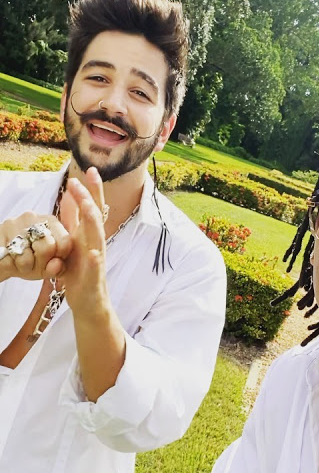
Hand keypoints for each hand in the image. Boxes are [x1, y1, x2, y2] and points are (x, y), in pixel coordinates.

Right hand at [0, 212, 71, 280]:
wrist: (4, 259)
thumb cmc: (30, 261)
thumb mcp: (47, 266)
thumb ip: (58, 267)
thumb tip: (57, 264)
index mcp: (51, 222)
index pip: (65, 242)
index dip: (60, 257)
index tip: (53, 261)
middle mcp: (33, 218)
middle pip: (47, 248)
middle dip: (41, 263)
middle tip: (35, 263)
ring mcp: (13, 223)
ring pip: (26, 257)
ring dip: (25, 267)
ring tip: (22, 263)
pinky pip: (9, 261)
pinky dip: (11, 267)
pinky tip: (11, 261)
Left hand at [59, 167, 108, 315]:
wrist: (88, 302)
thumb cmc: (80, 272)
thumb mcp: (72, 242)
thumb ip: (71, 221)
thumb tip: (67, 198)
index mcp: (88, 235)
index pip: (93, 208)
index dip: (92, 190)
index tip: (90, 170)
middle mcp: (95, 244)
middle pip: (96, 217)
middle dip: (92, 198)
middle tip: (86, 179)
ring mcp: (97, 260)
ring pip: (97, 237)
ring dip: (92, 221)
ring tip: (87, 206)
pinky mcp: (93, 278)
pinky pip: (94, 268)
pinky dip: (94, 260)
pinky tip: (92, 253)